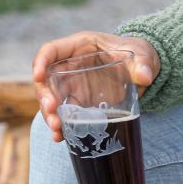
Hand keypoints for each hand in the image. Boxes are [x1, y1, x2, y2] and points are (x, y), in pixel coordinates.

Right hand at [32, 32, 159, 142]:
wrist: (143, 68)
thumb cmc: (138, 54)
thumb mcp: (144, 55)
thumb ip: (144, 64)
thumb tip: (144, 77)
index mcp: (81, 46)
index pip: (51, 50)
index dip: (41, 62)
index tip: (38, 76)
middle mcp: (71, 64)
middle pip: (47, 79)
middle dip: (45, 96)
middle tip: (52, 112)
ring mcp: (73, 83)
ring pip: (52, 98)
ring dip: (51, 115)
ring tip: (57, 130)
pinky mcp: (80, 99)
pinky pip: (65, 112)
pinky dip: (62, 124)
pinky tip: (62, 137)